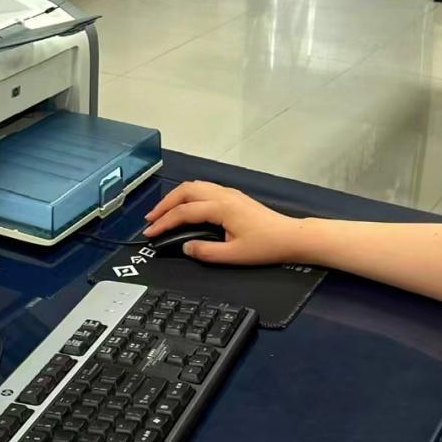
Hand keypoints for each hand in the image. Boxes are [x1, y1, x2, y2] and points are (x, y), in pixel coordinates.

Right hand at [144, 180, 303, 265]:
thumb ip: (206, 252)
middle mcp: (223, 195)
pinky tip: (184, 207)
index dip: (164, 222)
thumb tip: (185, 247)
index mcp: (221, 207)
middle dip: (165, 204)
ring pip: (194, 186)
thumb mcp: (234, 255)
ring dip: (176, 197)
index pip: (184, 212)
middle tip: (151, 219)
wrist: (290, 236)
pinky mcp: (234, 196)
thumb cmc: (266, 246)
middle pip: (185, 190)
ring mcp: (229, 193)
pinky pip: (204, 188)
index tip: (150, 233)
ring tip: (163, 212)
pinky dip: (188, 196)